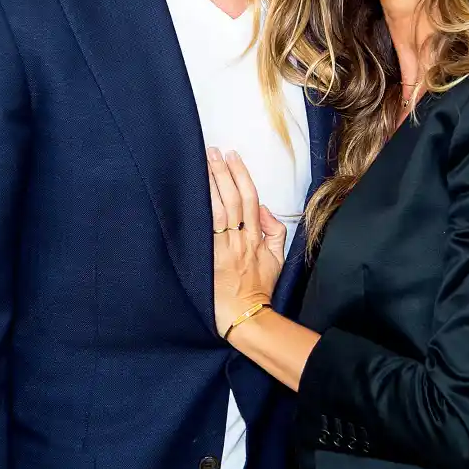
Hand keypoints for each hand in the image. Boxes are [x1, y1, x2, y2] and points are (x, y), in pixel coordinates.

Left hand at [207, 148, 286, 337]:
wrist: (246, 316)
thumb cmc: (259, 289)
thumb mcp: (277, 260)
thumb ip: (274, 231)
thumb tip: (265, 209)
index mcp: (256, 237)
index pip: (249, 198)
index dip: (241, 175)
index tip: (233, 156)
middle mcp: (239, 239)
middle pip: (231, 198)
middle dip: (222, 172)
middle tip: (212, 151)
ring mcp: (223, 249)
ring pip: (216, 210)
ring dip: (209, 185)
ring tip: (202, 164)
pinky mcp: (208, 260)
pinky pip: (203, 232)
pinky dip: (197, 212)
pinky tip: (191, 195)